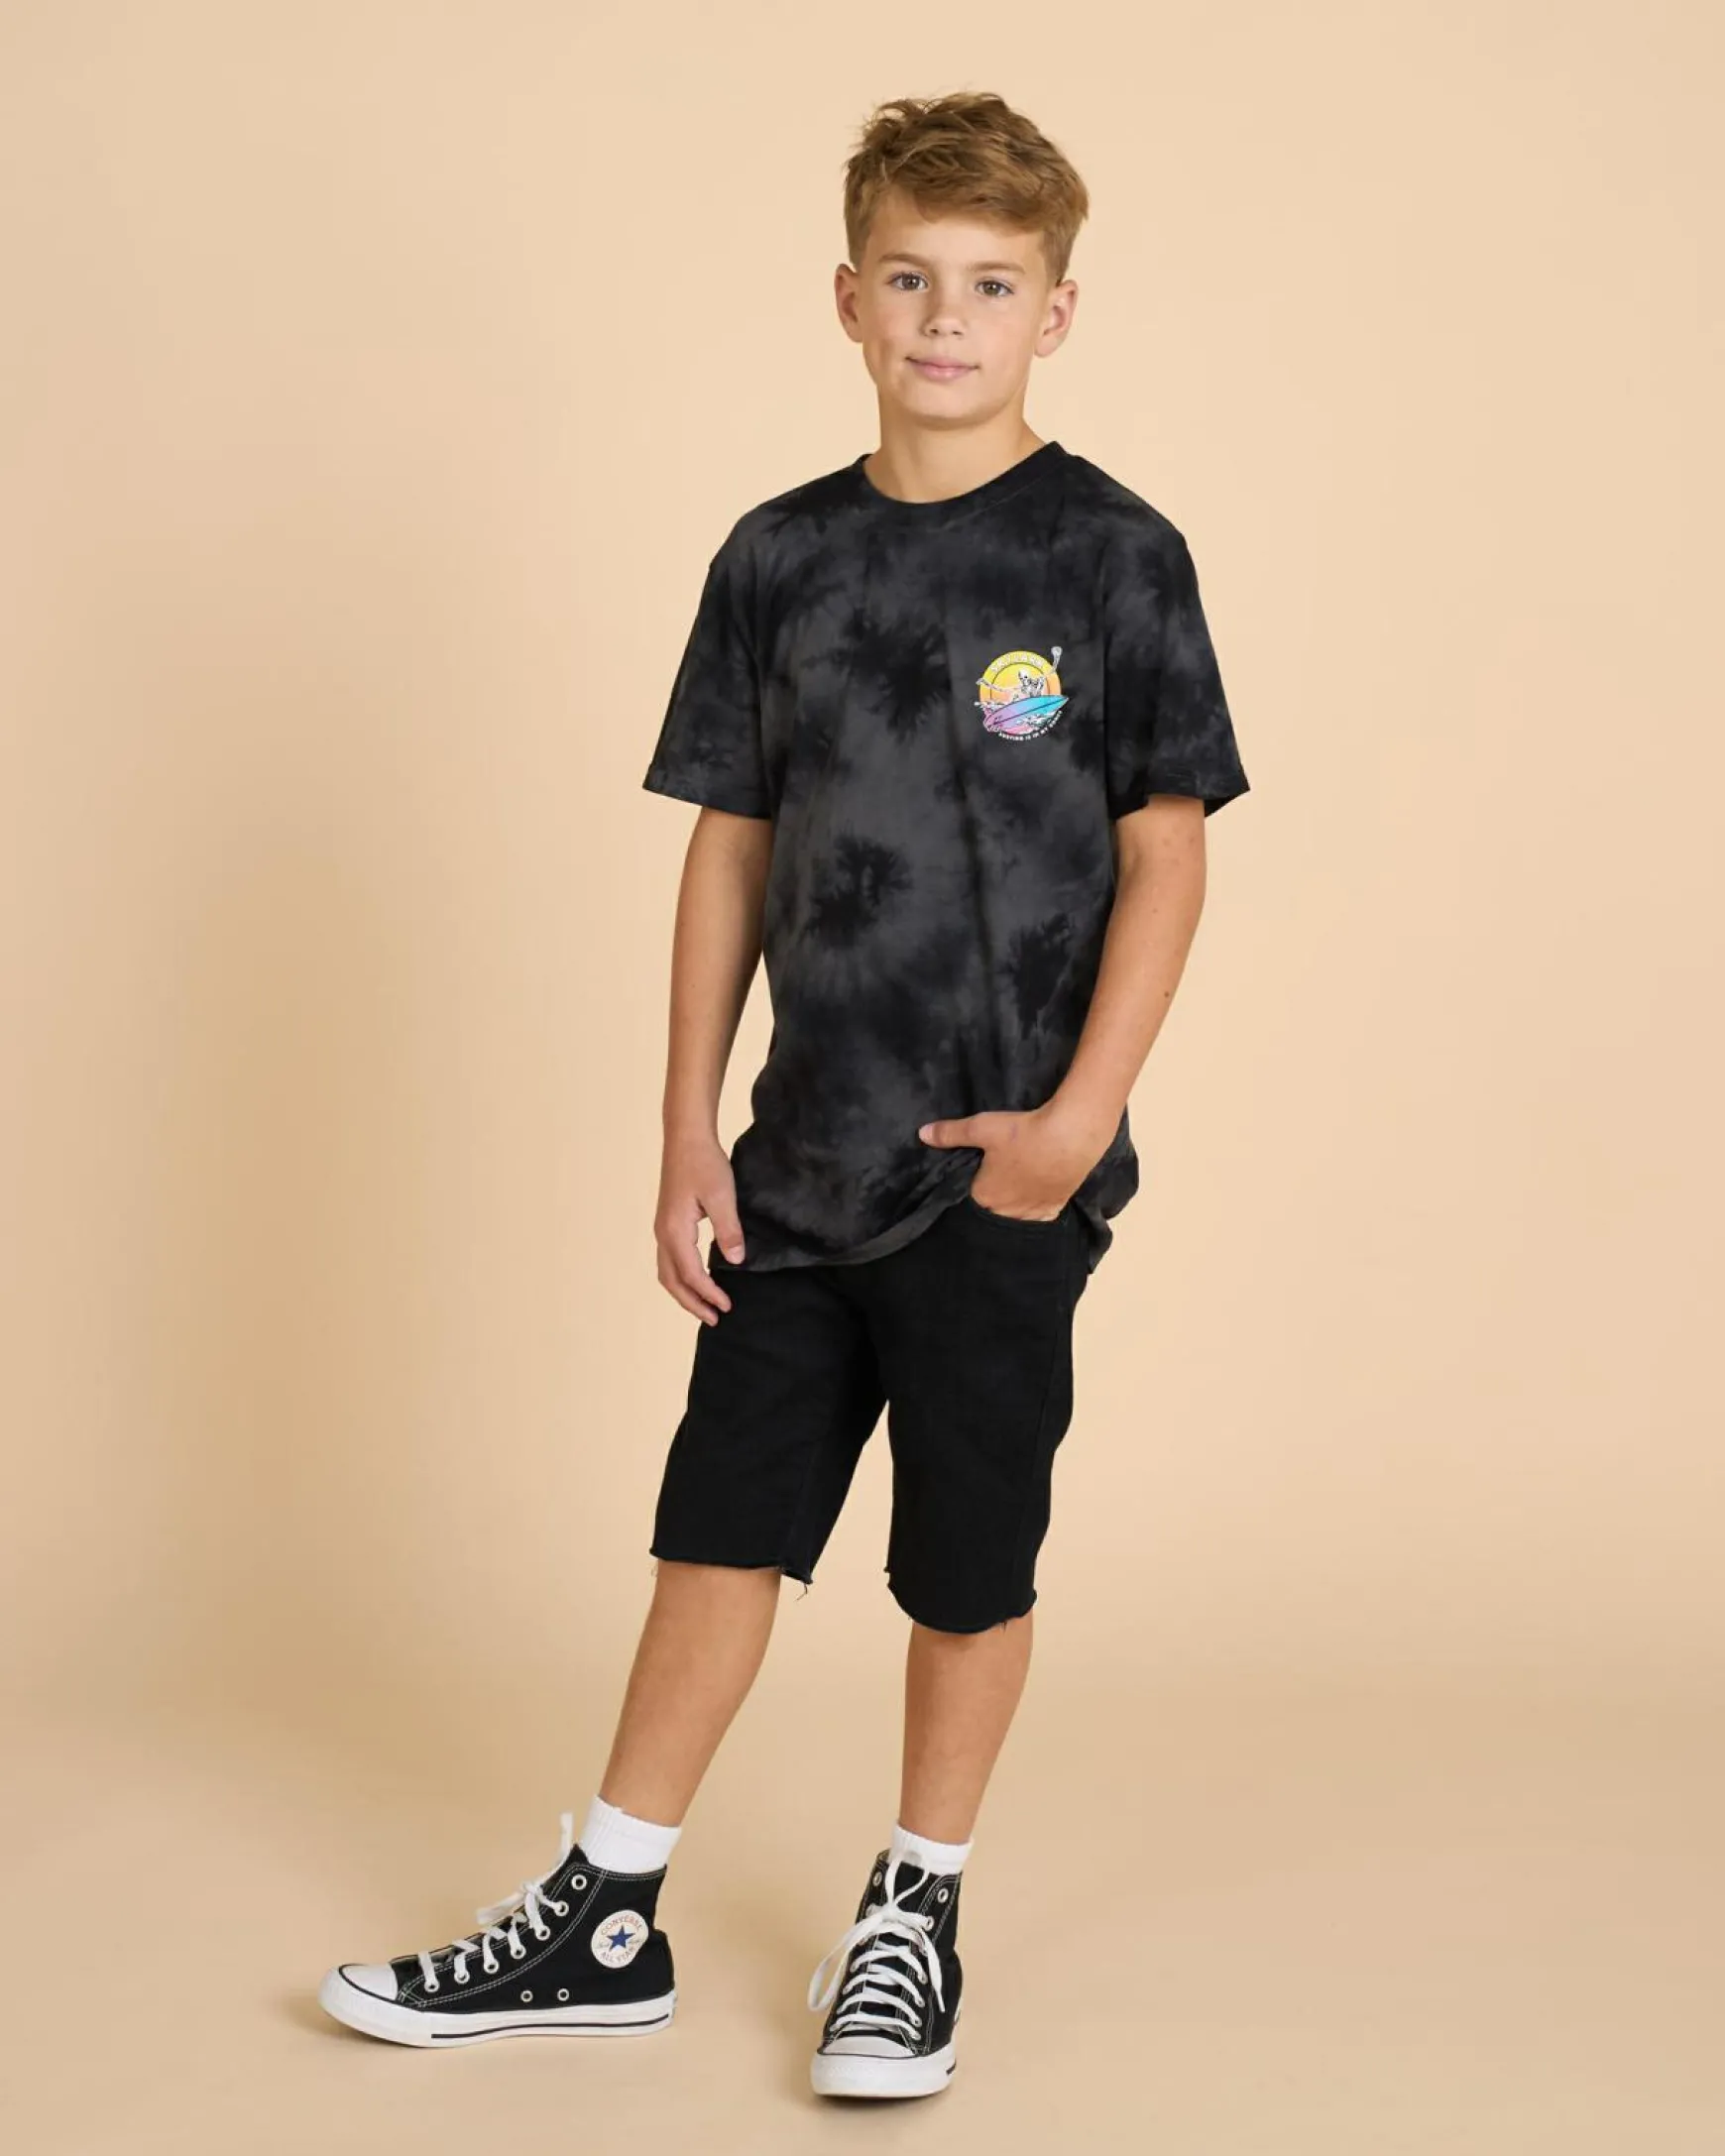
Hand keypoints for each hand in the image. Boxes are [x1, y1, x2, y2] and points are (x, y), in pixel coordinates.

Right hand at [655, 1130, 744, 1323]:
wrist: (686, 1137)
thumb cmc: (704, 1163)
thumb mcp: (722, 1196)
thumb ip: (729, 1230)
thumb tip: (736, 1261)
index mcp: (675, 1231)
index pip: (691, 1274)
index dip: (709, 1293)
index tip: (728, 1306)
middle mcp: (663, 1234)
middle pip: (672, 1281)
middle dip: (692, 1303)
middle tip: (715, 1318)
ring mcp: (663, 1228)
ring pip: (668, 1272)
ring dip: (685, 1292)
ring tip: (705, 1305)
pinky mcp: (668, 1222)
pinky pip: (670, 1260)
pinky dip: (682, 1277)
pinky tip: (699, 1278)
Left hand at [918, 1100, 1111, 1221]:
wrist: (1071, 1136)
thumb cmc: (1022, 1133)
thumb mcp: (982, 1127)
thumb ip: (950, 1133)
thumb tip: (921, 1134)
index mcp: (986, 1197)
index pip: (967, 1206)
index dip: (967, 1196)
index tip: (967, 1186)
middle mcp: (1008, 1212)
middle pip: (991, 1215)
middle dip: (987, 1207)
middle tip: (988, 1189)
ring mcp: (1033, 1212)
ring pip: (1014, 1220)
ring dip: (1009, 1212)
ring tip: (1008, 1197)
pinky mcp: (1055, 1207)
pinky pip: (1038, 1220)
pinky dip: (1033, 1215)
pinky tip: (1031, 1206)